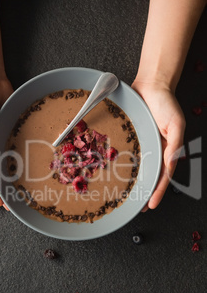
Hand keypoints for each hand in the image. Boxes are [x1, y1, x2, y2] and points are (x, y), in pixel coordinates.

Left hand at [131, 80, 185, 210]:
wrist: (152, 85)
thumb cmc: (166, 103)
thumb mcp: (176, 124)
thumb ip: (175, 144)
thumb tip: (171, 163)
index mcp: (167, 150)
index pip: (163, 176)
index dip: (157, 191)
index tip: (150, 205)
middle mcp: (155, 150)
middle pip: (149, 176)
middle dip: (143, 192)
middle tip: (135, 207)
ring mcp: (143, 145)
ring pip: (137, 168)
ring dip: (132, 182)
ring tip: (124, 197)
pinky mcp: (132, 137)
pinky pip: (126, 154)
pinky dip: (122, 165)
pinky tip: (116, 174)